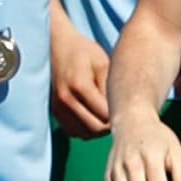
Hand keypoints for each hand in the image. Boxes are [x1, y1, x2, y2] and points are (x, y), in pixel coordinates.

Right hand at [51, 21, 113, 136]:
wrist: (55, 46)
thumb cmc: (83, 52)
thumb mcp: (103, 63)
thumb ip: (110, 88)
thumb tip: (119, 112)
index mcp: (79, 86)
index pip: (105, 116)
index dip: (118, 115)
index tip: (126, 108)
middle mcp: (65, 100)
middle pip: (95, 129)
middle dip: (110, 125)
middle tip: (119, 114)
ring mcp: (57, 108)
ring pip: (85, 134)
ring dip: (98, 129)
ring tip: (106, 114)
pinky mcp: (54, 113)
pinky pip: (74, 132)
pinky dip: (86, 130)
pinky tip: (93, 116)